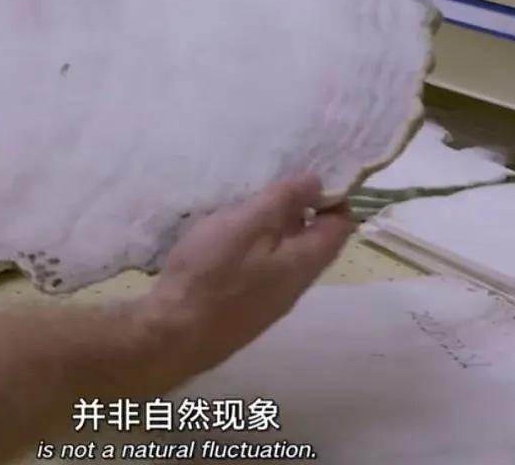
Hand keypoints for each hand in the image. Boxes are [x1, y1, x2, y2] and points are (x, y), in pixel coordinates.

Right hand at [138, 175, 352, 375]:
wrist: (174, 335)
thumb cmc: (213, 272)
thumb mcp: (250, 223)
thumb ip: (284, 200)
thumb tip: (317, 182)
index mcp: (304, 262)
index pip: (340, 226)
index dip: (331, 197)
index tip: (306, 178)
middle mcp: (295, 287)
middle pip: (311, 243)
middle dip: (297, 213)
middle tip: (266, 191)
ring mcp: (269, 304)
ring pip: (283, 260)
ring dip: (271, 233)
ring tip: (240, 214)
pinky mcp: (244, 313)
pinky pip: (260, 275)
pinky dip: (252, 253)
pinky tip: (223, 247)